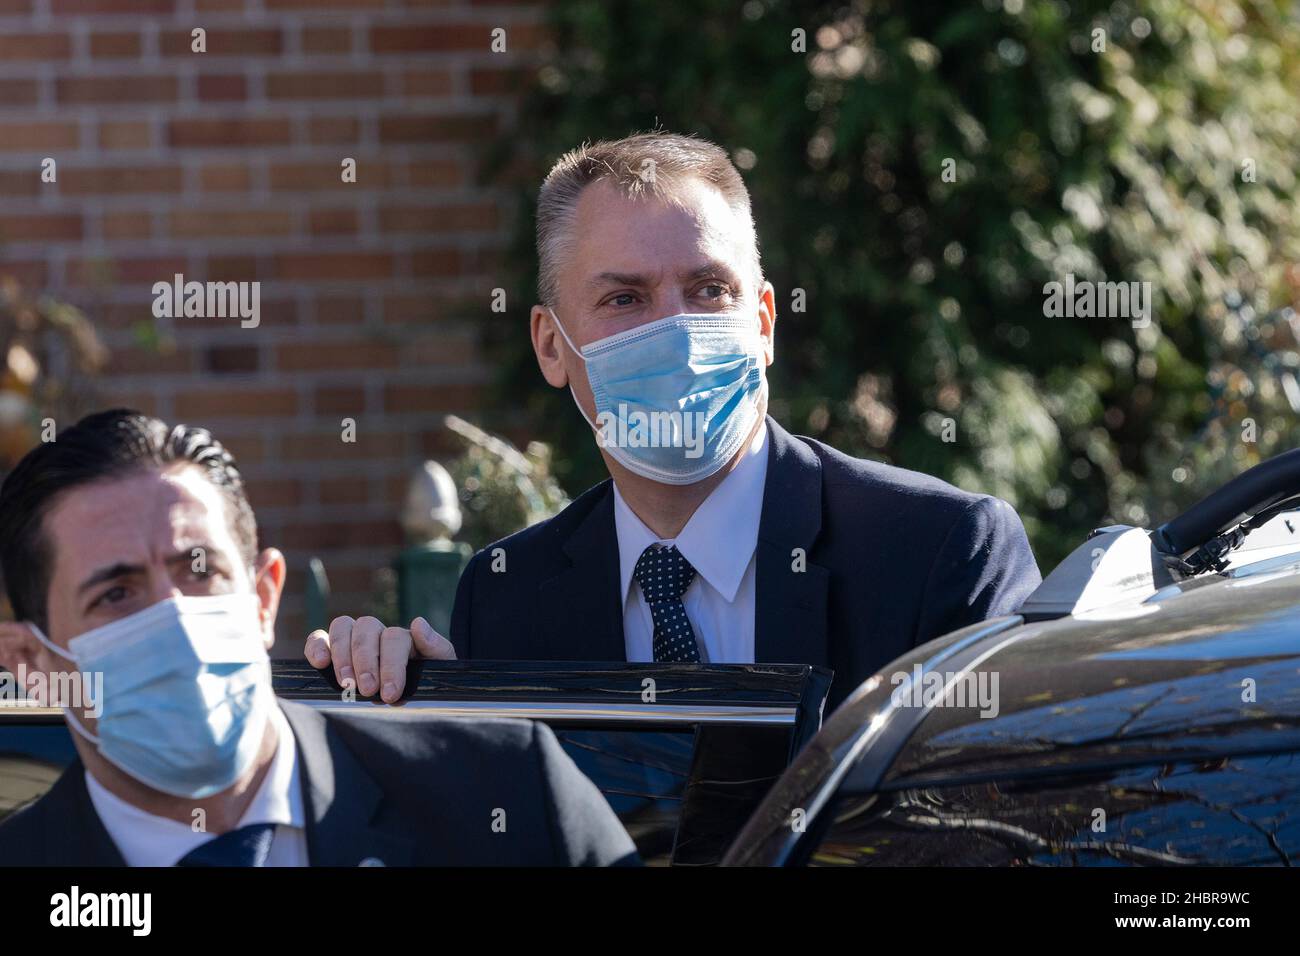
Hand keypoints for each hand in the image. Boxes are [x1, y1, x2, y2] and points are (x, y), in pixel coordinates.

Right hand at [304, 615, 455, 703]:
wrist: (418, 699)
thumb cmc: (427, 684)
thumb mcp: (440, 668)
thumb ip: (436, 647)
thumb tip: (418, 623)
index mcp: (406, 638)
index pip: (395, 638)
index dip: (392, 665)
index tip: (390, 694)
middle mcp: (379, 634)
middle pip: (367, 629)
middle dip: (366, 661)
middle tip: (367, 690)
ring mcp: (354, 640)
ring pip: (343, 627)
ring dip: (342, 655)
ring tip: (345, 683)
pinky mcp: (332, 651)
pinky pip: (320, 638)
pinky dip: (316, 646)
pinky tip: (320, 663)